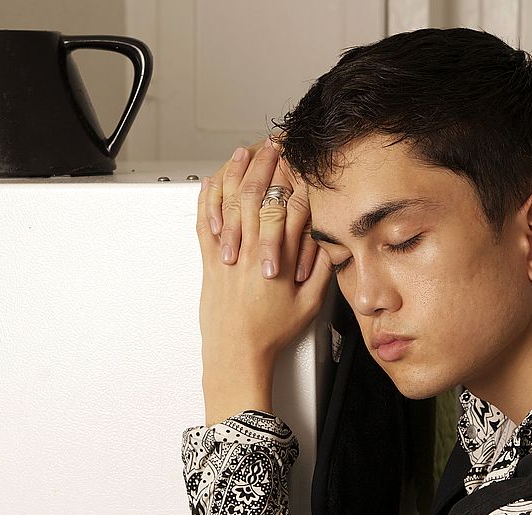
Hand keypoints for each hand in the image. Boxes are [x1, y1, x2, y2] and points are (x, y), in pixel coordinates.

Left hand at [196, 139, 331, 424]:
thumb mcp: (309, 304)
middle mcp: (247, 250)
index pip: (282, 205)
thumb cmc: (270, 333)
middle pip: (254, 195)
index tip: (294, 157)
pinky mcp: (208, 262)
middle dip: (263, 163)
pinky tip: (211, 183)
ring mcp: (224, 254)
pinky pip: (204, 223)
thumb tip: (327, 241)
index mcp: (274, 258)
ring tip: (242, 153)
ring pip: (227, 203)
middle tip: (270, 143)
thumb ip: (320, 269)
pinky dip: (208, 199)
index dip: (289, 176)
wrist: (236, 353)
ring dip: (234, 173)